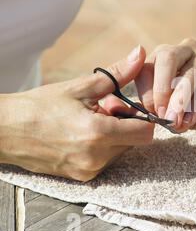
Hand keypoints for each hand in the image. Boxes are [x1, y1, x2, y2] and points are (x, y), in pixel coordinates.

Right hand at [0, 46, 153, 180]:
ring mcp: (89, 170)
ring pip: (122, 151)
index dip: (144, 117)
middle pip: (135, 141)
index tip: (130, 105)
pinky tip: (84, 133)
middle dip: (127, 123)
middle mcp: (97, 158)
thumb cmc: (40, 106)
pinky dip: (104, 146)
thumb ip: (117, 73)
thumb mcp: (80, 86)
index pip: (146, 132)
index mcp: (98, 134)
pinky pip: (107, 160)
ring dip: (115, 134)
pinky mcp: (83, 177)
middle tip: (106, 108)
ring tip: (92, 119)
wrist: (5, 131)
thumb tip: (140, 53)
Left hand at [134, 39, 195, 131]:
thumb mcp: (177, 107)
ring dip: (180, 101)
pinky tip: (190, 120)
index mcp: (169, 55)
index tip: (148, 110)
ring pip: (190, 73)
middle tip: (160, 113)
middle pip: (168, 57)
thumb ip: (163, 108)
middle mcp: (188, 49)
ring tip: (174, 123)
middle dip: (161, 87)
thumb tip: (151, 117)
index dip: (145, 87)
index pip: (148, 64)